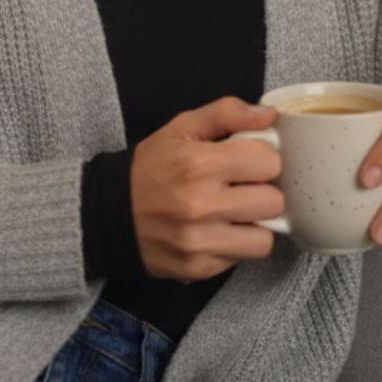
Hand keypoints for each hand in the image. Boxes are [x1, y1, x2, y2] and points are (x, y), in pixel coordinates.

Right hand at [129, 97, 284, 282]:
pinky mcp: (198, 268)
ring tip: (233, 213)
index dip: (261, 158)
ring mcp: (199, 241)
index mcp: (198, 163)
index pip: (270, 162)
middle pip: (274, 202)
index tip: (246, 160)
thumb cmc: (148, 168)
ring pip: (265, 239)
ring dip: (254, 225)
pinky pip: (242, 259)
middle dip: (261, 192)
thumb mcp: (181, 128)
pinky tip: (214, 231)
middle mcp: (200, 204)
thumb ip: (227, 113)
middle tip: (241, 188)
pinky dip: (234, 245)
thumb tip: (269, 115)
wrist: (107, 214)